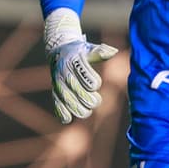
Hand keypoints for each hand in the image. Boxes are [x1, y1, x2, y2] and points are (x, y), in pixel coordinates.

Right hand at [44, 8, 117, 123]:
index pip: (81, 71)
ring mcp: (57, 83)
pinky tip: (68, 119)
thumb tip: (113, 52)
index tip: (95, 85)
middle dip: (85, 97)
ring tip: (87, 111)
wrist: (59, 51)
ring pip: (65, 97)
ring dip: (76, 107)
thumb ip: (101, 52)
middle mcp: (63, 72)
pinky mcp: (55, 91)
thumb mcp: (89, 48)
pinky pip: (56, 102)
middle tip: (96, 101)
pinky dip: (61, 111)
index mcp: (73, 60)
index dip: (89, 80)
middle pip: (73, 87)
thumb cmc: (80, 51)